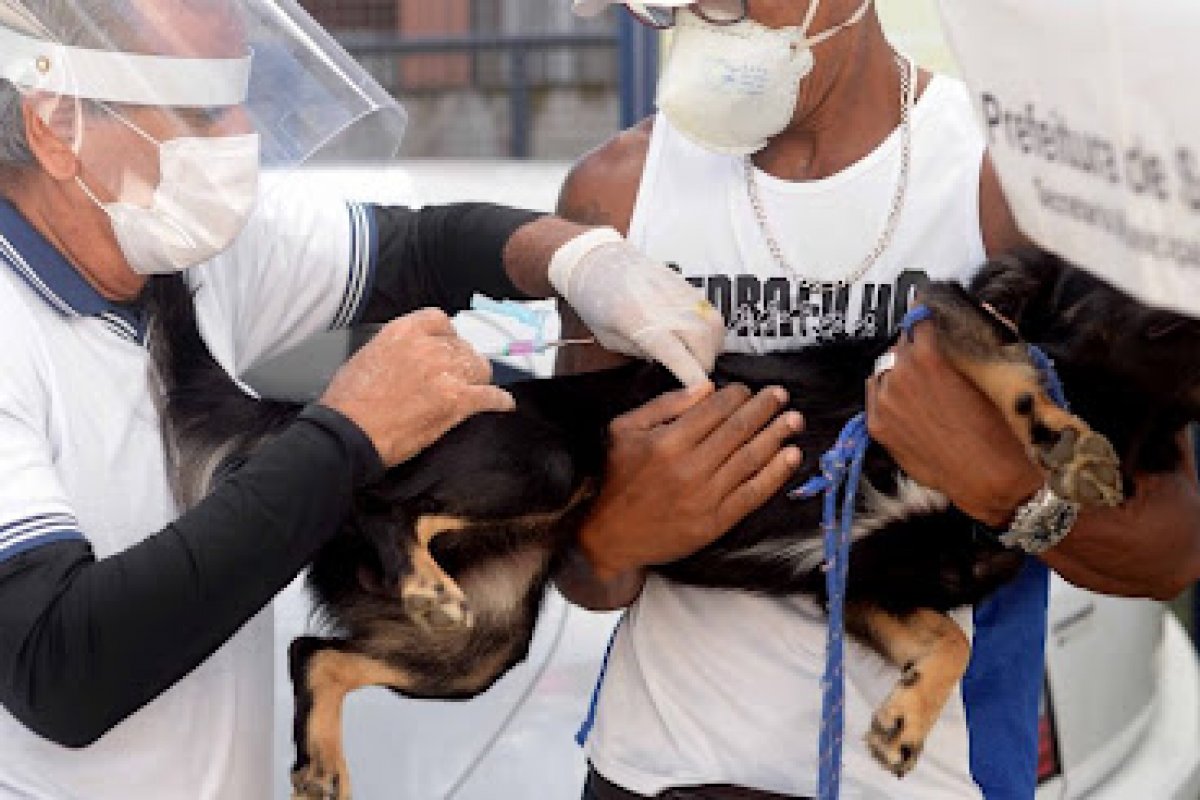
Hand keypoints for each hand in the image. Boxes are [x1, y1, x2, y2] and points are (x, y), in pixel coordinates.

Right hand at [320, 309, 514, 467]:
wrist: (349, 434)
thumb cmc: (349, 403)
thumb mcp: (367, 356)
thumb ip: (397, 348)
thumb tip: (412, 354)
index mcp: (403, 331)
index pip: (441, 321)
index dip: (448, 336)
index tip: (449, 346)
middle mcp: (428, 347)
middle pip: (463, 347)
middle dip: (462, 362)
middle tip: (458, 378)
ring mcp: (444, 373)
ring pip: (480, 368)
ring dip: (478, 380)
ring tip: (476, 390)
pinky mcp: (456, 401)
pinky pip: (491, 396)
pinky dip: (500, 401)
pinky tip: (504, 404)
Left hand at [549, 228, 724, 387]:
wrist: (598, 259)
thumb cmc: (597, 302)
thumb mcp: (609, 339)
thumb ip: (641, 352)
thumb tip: (669, 363)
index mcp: (637, 321)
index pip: (675, 354)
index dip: (691, 375)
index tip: (700, 391)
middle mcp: (663, 306)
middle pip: (702, 341)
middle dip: (704, 365)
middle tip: (696, 378)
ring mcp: (678, 292)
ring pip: (713, 326)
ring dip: (712, 348)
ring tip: (700, 359)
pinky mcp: (686, 284)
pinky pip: (711, 311)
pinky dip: (711, 330)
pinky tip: (700, 340)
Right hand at [580, 384, 803, 580]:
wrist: (608, 536)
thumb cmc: (616, 479)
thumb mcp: (624, 430)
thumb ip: (664, 405)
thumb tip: (706, 388)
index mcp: (666, 441)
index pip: (714, 409)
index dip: (737, 395)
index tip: (748, 389)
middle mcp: (688, 467)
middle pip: (738, 430)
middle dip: (764, 408)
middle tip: (781, 396)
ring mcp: (704, 497)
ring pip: (750, 459)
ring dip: (776, 435)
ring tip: (794, 420)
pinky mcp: (714, 522)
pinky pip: (753, 493)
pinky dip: (775, 473)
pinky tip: (790, 456)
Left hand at [865, 323, 1041, 525]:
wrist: (987, 477)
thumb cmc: (999, 426)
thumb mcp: (999, 375)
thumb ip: (987, 336)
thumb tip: (985, 310)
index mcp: (928, 357)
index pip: (916, 320)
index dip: (922, 314)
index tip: (922, 308)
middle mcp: (900, 375)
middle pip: (899, 346)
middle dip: (914, 346)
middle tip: (928, 353)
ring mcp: (885, 402)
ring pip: (884, 371)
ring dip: (898, 370)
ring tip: (917, 381)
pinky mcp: (877, 426)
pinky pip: (875, 396)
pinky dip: (887, 394)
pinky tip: (905, 400)